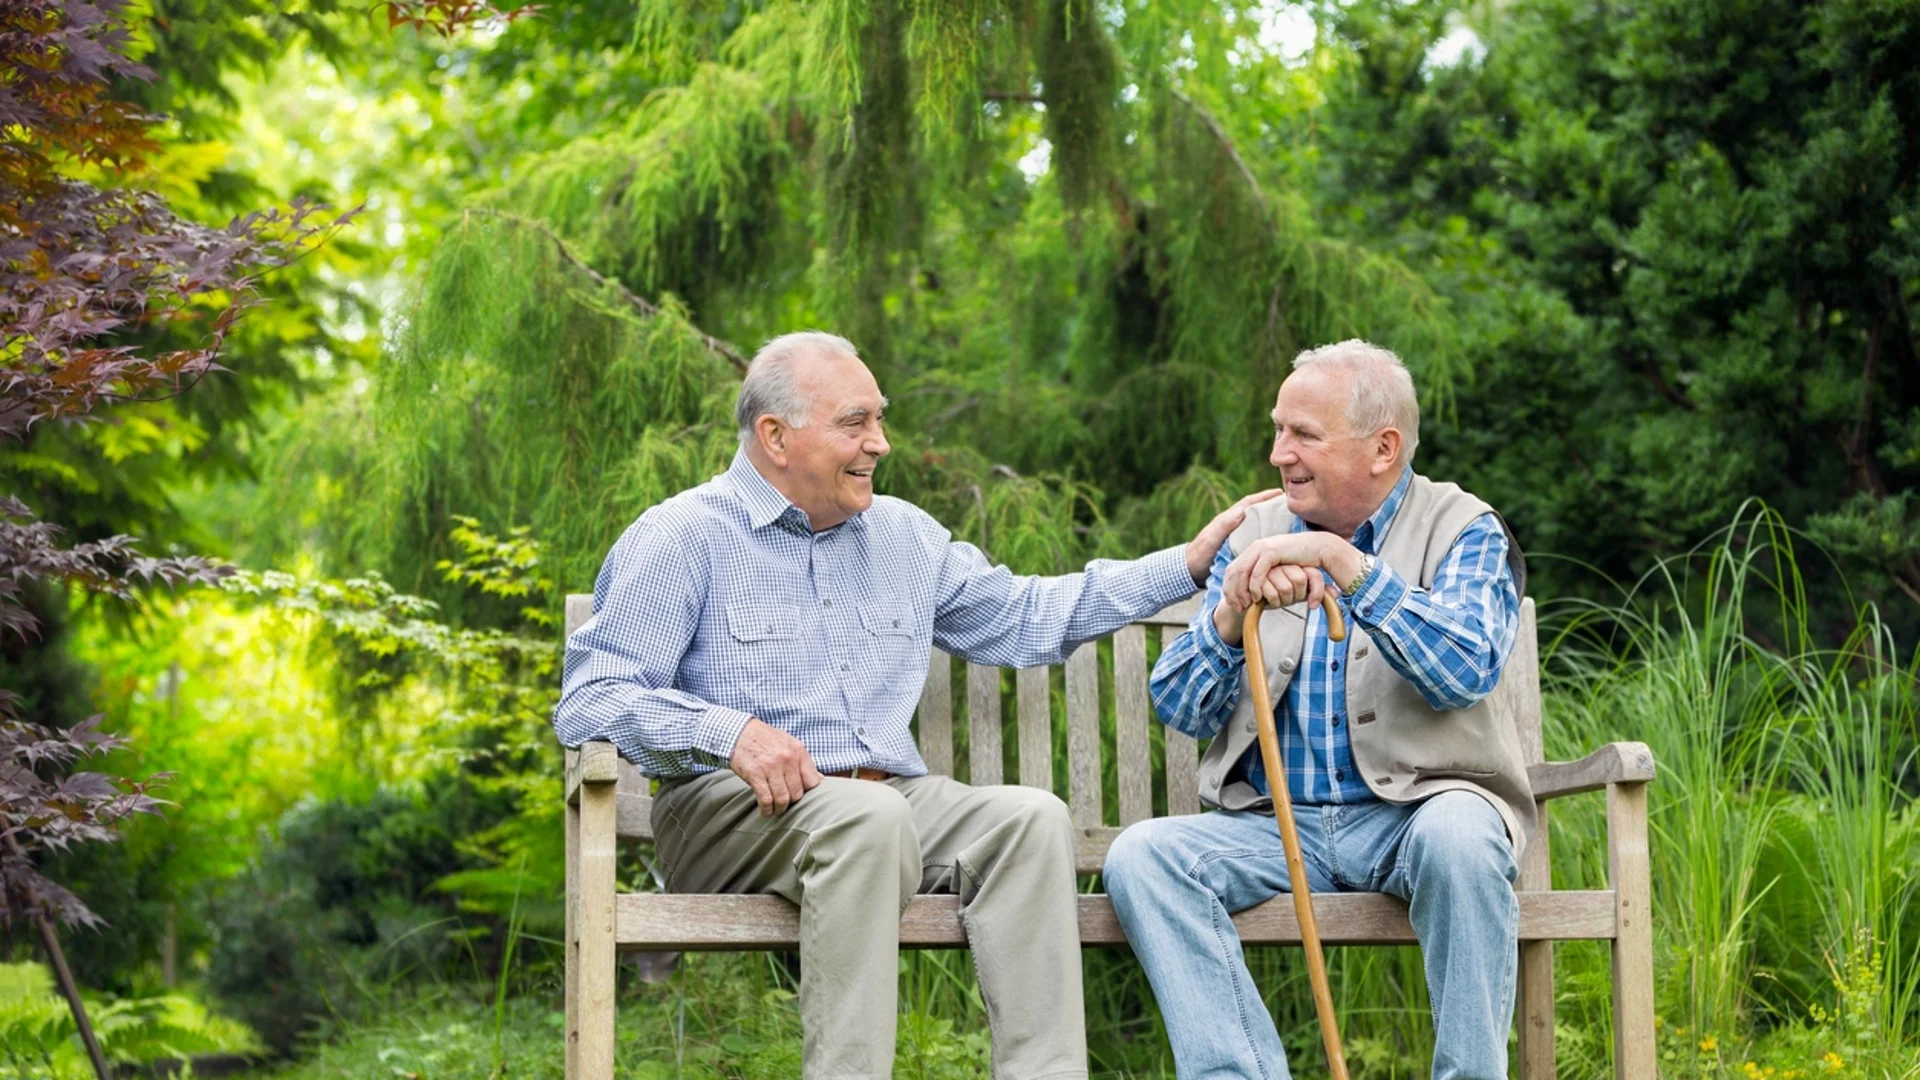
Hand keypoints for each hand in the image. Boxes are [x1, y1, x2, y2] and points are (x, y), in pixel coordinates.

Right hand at [729, 718, 823, 815]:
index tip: (801, 796)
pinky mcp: (755, 774)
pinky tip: (766, 811)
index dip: (808, 793)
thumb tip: (821, 779)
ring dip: (780, 809)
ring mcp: (771, 767)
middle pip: (797, 793)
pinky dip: (767, 810)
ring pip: (783, 799)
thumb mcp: (789, 744)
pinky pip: (766, 799)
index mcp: (798, 751)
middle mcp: (787, 759)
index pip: (813, 781)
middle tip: (786, 803)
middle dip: (792, 802)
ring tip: (776, 809)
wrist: (739, 733)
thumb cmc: (766, 740)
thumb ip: (803, 762)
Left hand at [1185, 488, 1286, 584]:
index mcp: (1227, 520)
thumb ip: (1224, 526)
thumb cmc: (1199, 556)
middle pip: (1255, 511)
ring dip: (1269, 520)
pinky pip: (1254, 538)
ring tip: (1287, 520)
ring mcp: (1235, 537)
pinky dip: (1264, 536)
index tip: (1279, 492)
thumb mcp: (1211, 540)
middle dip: (1270, 506)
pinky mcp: (1237, 548)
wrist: (1190, 572)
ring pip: (1256, 524)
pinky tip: (1275, 541)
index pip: (1248, 503)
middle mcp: (1233, 526)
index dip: (1263, 497)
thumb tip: (1241, 510)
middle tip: (1288, 504)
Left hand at [1212, 534, 1335, 645]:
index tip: (1232, 604)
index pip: (1232, 570)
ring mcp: (1262, 548)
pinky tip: (1256, 597)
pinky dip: (1254, 586)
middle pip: (1233, 572)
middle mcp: (1254, 548)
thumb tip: (1253, 588)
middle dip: (1232, 591)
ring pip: (1242, 572)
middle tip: (1237, 607)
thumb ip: (1266, 574)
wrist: (1317, 546)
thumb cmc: (1299, 559)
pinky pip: (1257, 572)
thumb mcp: (1277, 567)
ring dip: (1241, 591)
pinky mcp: (1271, 551)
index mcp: (1254, 551)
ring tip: (1246, 605)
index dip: (1229, 588)